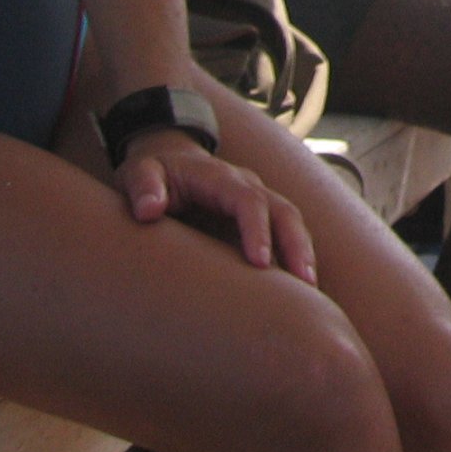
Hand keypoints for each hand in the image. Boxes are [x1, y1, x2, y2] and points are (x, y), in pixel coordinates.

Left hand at [117, 129, 316, 283]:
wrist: (169, 160)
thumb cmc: (154, 173)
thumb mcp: (139, 173)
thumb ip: (143, 187)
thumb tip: (148, 210)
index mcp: (222, 178)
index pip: (250, 201)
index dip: (258, 229)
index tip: (260, 262)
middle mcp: (249, 187)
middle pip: (285, 212)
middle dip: (297, 245)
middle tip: (306, 283)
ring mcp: (258, 202)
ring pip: (292, 224)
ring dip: (303, 254)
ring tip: (311, 291)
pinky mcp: (258, 219)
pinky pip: (284, 235)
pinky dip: (295, 257)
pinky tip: (299, 290)